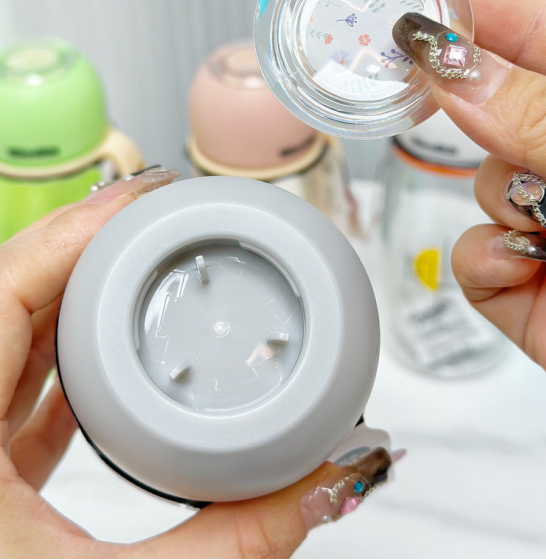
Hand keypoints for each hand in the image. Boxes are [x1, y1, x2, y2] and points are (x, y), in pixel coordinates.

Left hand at [0, 168, 391, 558]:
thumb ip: (236, 544)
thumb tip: (335, 478)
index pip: (3, 287)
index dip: (77, 229)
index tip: (151, 196)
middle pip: (10, 293)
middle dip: (91, 248)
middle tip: (164, 221)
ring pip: (8, 332)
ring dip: (77, 294)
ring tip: (146, 266)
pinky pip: (11, 381)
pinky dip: (61, 355)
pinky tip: (107, 352)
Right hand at [393, 0, 545, 377]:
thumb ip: (543, 118)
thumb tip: (463, 75)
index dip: (494, 14)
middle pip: (503, 111)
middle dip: (478, 110)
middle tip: (429, 75)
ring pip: (484, 183)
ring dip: (505, 199)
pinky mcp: (524, 282)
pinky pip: (469, 253)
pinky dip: (483, 258)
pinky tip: (523, 263)